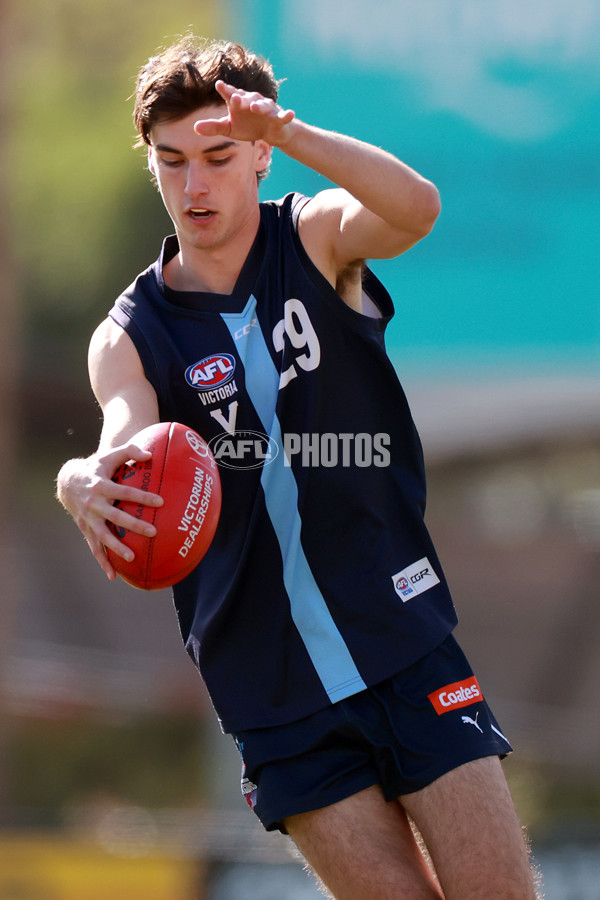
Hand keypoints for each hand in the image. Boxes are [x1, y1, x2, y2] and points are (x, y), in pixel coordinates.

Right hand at [56, 442, 163, 580]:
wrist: (67, 481)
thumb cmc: (95, 467)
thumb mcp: (109, 455)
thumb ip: (130, 451)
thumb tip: (150, 455)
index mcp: (101, 486)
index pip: (125, 492)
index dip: (142, 496)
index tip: (160, 501)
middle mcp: (94, 504)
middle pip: (116, 516)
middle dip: (134, 525)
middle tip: (153, 532)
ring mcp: (88, 519)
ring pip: (103, 536)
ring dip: (116, 548)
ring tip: (132, 558)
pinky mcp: (85, 529)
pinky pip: (94, 548)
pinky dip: (102, 562)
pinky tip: (113, 576)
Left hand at [194, 80, 295, 146]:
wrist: (270, 133)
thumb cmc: (248, 127)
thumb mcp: (229, 128)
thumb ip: (213, 127)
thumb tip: (195, 128)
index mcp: (238, 102)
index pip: (230, 94)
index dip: (226, 90)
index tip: (219, 85)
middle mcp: (252, 101)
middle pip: (246, 99)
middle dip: (241, 98)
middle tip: (234, 99)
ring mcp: (267, 109)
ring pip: (264, 106)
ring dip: (260, 106)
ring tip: (255, 108)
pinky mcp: (279, 118)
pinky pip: (283, 116)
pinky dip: (287, 115)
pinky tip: (290, 114)